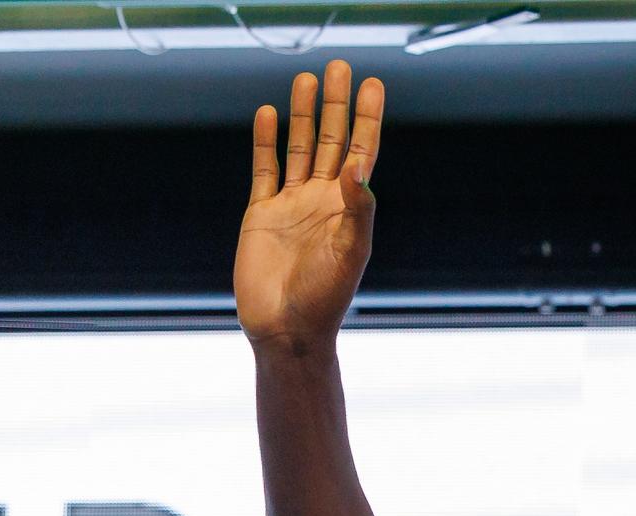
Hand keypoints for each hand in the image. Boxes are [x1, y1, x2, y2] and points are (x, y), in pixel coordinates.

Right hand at [234, 60, 384, 352]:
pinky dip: (265, 142)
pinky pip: (264, 169)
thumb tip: (360, 168)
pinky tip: (266, 114)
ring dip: (304, 114)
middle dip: (337, 105)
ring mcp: (291, 205)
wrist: (286, 329)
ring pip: (300, 148)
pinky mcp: (261, 214)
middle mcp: (322, 200)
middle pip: (332, 141)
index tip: (374, 85)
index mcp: (349, 208)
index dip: (368, 119)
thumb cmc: (324, 299)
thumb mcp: (350, 254)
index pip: (362, 152)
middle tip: (340, 67)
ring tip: (306, 79)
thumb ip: (358, 210)